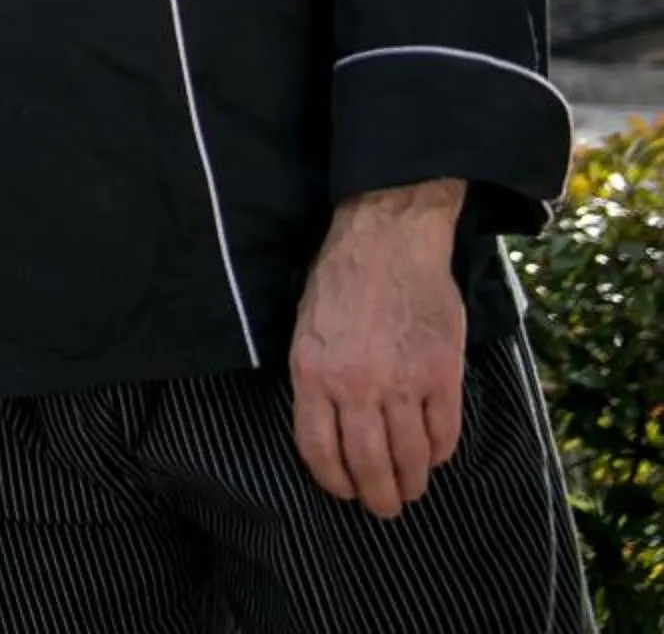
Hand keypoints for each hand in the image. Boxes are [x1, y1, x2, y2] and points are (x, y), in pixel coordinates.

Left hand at [289, 178, 465, 518]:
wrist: (388, 242)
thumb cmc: (340, 282)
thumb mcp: (306, 331)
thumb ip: (317, 382)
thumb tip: (331, 430)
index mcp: (313, 373)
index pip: (319, 449)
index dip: (333, 481)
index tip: (344, 492)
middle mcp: (356, 385)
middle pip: (368, 463)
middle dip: (377, 496)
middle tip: (384, 508)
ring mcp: (403, 381)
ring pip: (410, 455)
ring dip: (412, 481)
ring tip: (411, 489)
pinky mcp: (442, 373)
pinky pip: (444, 430)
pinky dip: (441, 451)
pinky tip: (435, 455)